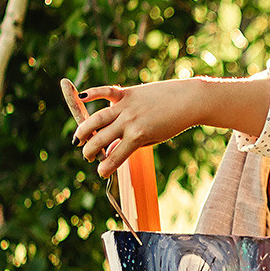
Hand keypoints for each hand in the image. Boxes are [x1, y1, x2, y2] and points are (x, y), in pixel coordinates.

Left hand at [74, 75, 268, 178]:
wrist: (189, 100)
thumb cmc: (167, 103)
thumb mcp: (142, 103)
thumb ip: (127, 119)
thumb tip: (113, 147)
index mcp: (121, 98)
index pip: (95, 111)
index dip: (85, 126)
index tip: (80, 138)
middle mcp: (122, 109)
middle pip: (94, 124)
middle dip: (85, 139)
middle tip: (83, 151)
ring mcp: (131, 119)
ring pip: (103, 136)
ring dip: (93, 149)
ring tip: (89, 161)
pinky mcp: (142, 132)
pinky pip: (121, 150)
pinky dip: (111, 161)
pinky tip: (103, 172)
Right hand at [74, 80, 208, 178]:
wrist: (189, 100)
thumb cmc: (173, 123)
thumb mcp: (153, 139)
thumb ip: (132, 144)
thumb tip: (110, 149)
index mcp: (137, 137)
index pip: (115, 156)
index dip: (105, 168)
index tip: (101, 173)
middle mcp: (129, 121)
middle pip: (101, 138)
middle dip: (90, 151)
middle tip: (87, 156)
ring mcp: (127, 106)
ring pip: (97, 118)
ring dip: (84, 130)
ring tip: (77, 139)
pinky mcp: (128, 93)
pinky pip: (106, 92)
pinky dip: (93, 93)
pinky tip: (81, 98)